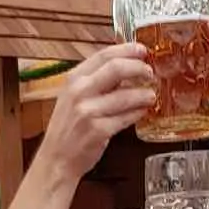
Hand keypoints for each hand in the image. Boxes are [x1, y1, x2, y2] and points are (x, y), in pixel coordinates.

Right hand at [36, 44, 155, 184]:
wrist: (57, 158)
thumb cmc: (68, 129)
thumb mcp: (74, 98)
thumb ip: (96, 83)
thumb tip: (125, 72)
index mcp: (74, 79)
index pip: (104, 55)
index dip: (127, 50)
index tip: (142, 50)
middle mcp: (79, 92)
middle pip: (116, 69)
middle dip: (139, 68)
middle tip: (150, 72)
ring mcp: (88, 111)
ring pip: (125, 95)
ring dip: (143, 94)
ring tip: (152, 95)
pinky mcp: (99, 131)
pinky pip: (126, 118)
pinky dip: (138, 113)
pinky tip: (144, 111)